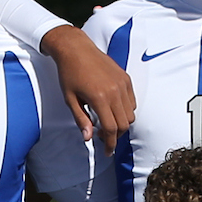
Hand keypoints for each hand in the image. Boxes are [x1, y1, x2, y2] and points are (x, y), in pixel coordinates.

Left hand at [41, 26, 134, 151]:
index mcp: (100, 98)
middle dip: (116, 136)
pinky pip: (132, 101)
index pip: (111, 129)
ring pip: (131, 114)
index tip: (106, 152)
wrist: (76, 49)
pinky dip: (126, 110)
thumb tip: (88, 139)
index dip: (110, 144)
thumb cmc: (69, 74)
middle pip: (124, 124)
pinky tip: (112, 110)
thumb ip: (81, 120)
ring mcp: (123, 84)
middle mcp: (115, 91)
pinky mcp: (126, 78)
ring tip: (107, 123)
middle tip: (104, 138)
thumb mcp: (70, 99)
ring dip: (121, 123)